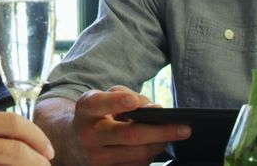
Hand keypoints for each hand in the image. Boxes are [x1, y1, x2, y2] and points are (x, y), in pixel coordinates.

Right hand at [72, 86, 187, 165]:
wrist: (73, 142)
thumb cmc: (97, 115)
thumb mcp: (103, 97)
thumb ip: (126, 96)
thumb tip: (153, 109)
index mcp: (86, 110)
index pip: (98, 104)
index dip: (116, 102)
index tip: (135, 101)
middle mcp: (88, 135)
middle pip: (129, 135)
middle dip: (160, 132)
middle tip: (184, 129)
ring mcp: (95, 158)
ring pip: (138, 154)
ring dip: (159, 145)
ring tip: (170, 136)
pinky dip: (150, 157)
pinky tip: (155, 147)